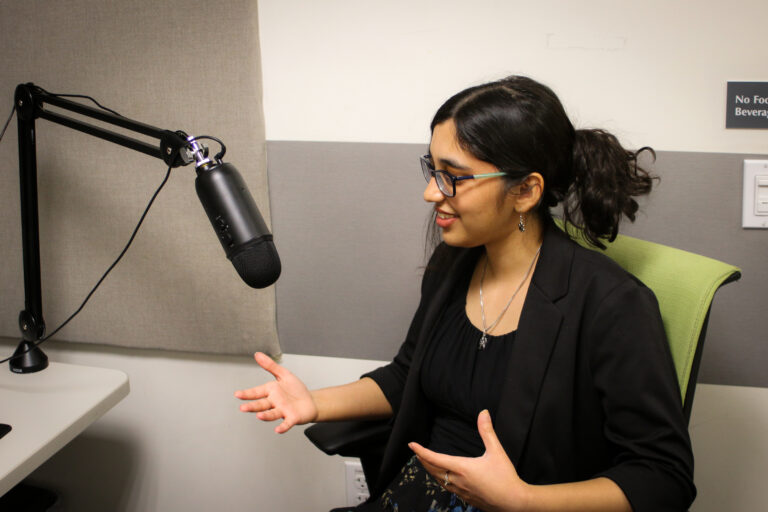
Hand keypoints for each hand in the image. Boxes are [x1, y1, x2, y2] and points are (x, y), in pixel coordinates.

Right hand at [234, 352, 317, 433]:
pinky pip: (286, 423)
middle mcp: (274, 402)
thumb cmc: (296, 390)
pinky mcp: (292, 418)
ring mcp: (282, 411)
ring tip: (259, 416)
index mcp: (271, 391)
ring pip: (272, 414)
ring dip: (265, 416)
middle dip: (252, 406)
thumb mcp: (284, 374)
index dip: (247, 394)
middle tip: (243, 408)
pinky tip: (278, 430)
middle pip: (261, 405)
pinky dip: (282, 426)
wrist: (311, 401)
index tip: (237, 394)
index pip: (257, 392)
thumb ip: (270, 365)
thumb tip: (257, 354)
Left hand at [409, 410, 529, 511]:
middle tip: (416, 452)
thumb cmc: (505, 477)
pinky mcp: (466, 498)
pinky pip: (447, 488)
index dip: (421, 451)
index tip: (412, 445)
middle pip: (433, 470)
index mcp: (462, 468)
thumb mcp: (496, 451)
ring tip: (426, 463)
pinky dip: (440, 480)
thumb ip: (487, 432)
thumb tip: (483, 412)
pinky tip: (444, 478)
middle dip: (423, 460)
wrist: (513, 503)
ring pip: (439, 480)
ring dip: (430, 471)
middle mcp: (458, 480)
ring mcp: (461, 491)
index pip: (435, 458)